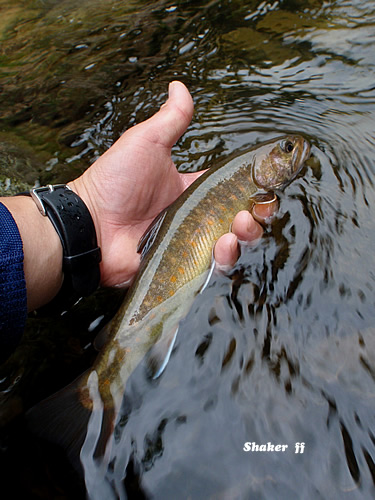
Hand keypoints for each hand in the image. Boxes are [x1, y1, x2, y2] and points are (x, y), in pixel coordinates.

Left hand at [70, 82, 275, 286]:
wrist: (90, 223)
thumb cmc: (114, 181)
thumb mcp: (147, 142)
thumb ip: (171, 119)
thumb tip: (180, 86)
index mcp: (192, 190)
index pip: (232, 191)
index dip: (254, 190)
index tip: (268, 186)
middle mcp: (195, 218)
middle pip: (239, 221)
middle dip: (256, 217)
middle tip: (250, 213)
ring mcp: (190, 244)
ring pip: (232, 246)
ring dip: (244, 238)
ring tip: (236, 229)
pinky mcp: (183, 266)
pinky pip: (212, 268)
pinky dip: (224, 259)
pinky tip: (222, 246)